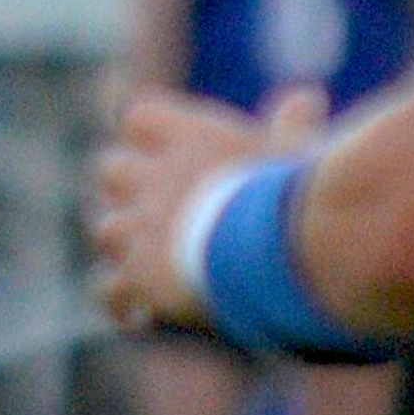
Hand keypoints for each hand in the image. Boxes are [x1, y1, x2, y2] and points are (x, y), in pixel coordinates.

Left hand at [87, 85, 324, 332]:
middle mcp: (157, 176)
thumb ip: (293, 124)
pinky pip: (109, 289)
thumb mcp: (300, 151)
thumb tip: (306, 98)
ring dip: (124, 245)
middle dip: (126, 190)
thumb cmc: (301, 194)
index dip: (146, 134)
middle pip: (111, 171)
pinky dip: (120, 302)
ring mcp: (143, 226)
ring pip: (107, 229)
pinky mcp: (141, 276)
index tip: (160, 150)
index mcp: (191, 136)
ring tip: (149, 265)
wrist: (288, 246)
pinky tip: (138, 316)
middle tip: (152, 212)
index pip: (140, 117)